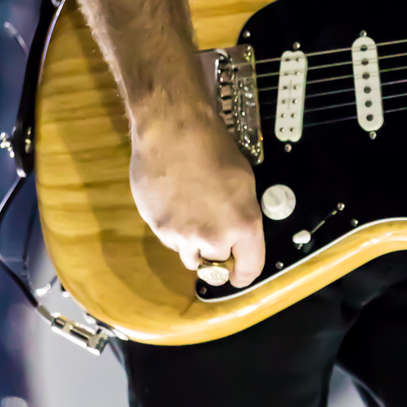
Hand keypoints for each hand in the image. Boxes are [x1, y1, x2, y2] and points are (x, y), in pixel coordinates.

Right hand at [129, 107, 264, 287]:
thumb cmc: (213, 148)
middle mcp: (213, 237)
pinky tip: (174, 203)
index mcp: (243, 224)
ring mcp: (182, 235)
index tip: (239, 275)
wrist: (173, 130)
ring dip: (192, 244)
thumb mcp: (243, 182)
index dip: (244, 274)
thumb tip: (237, 234)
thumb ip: (241, 216)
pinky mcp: (157, 228)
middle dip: (216, 252)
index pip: (249, 268)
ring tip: (191, 213)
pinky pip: (169, 240)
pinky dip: (172, 229)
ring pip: (190, 256)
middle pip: (216, 265)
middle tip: (212, 229)